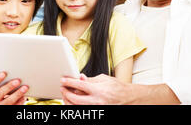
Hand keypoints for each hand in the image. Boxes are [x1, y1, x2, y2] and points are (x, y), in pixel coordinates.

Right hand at [0, 72, 27, 104]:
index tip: (4, 73)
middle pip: (0, 93)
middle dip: (9, 86)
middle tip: (18, 80)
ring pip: (8, 101)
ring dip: (17, 94)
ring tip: (25, 87)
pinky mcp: (6, 110)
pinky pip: (14, 106)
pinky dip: (20, 101)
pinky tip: (24, 96)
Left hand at [60, 74, 179, 104]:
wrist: (128, 98)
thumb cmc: (117, 88)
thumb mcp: (104, 79)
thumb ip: (90, 79)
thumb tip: (79, 77)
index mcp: (98, 89)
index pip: (79, 85)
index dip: (69, 82)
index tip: (63, 80)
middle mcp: (97, 101)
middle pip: (75, 98)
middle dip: (66, 92)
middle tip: (62, 87)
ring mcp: (96, 109)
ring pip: (77, 107)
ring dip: (68, 100)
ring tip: (66, 94)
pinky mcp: (97, 113)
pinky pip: (83, 110)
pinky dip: (76, 106)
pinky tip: (73, 102)